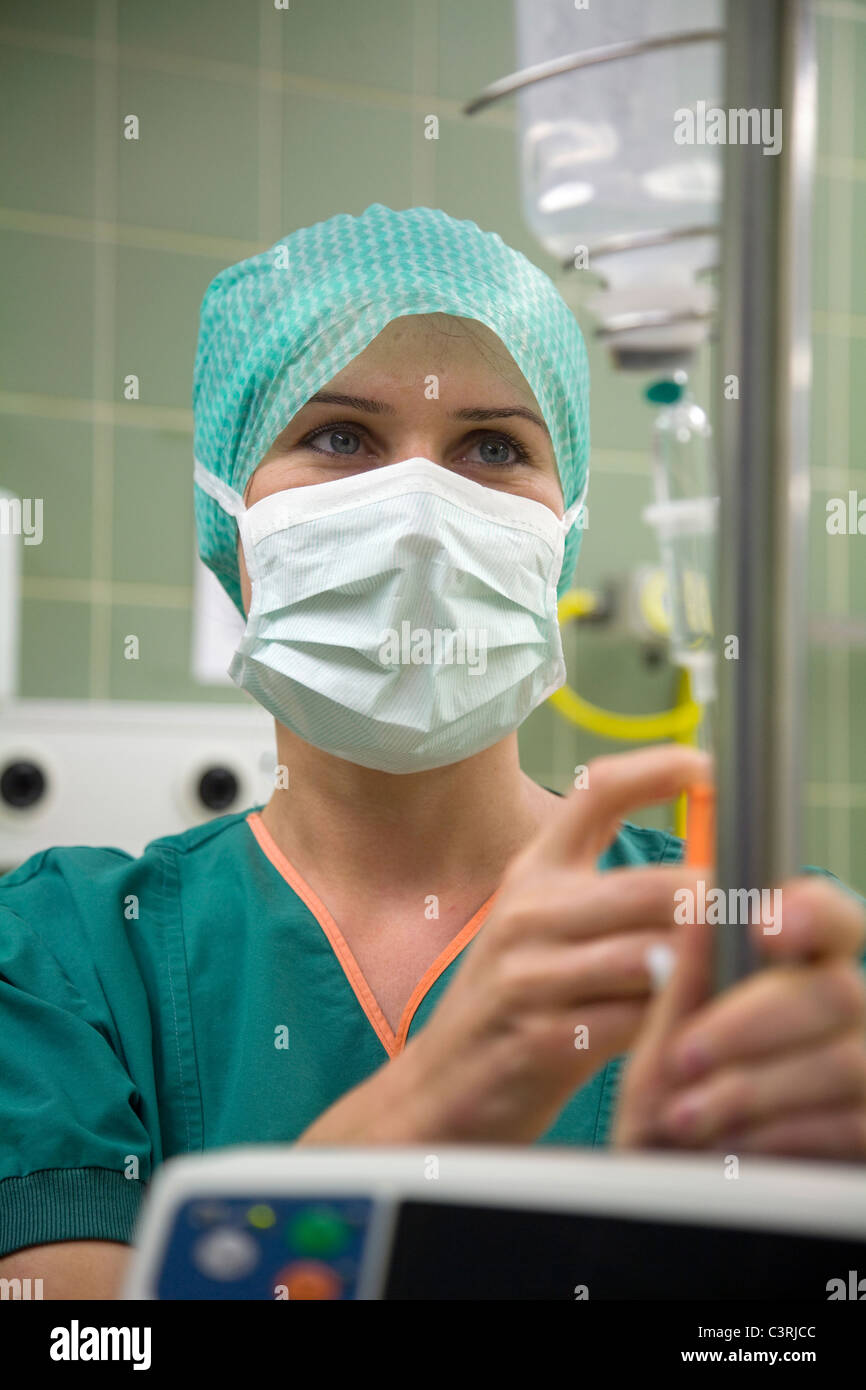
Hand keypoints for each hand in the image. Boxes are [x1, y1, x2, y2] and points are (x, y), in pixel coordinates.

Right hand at [400, 743, 713, 1142]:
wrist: (442, 1086)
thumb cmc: (513, 1002)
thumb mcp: (542, 926)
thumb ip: (606, 896)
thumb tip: (706, 877)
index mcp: (534, 871)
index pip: (596, 790)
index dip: (660, 770)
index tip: (708, 769)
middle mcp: (529, 911)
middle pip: (650, 887)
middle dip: (714, 906)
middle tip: (757, 919)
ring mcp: (530, 974)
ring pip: (652, 958)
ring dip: (700, 973)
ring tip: (727, 981)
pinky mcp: (543, 1037)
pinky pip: (635, 1022)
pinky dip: (671, 1026)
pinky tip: (684, 1031)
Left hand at [613, 874, 865, 1159]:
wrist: (678, 1209)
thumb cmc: (671, 1121)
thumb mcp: (662, 1055)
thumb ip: (686, 985)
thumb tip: (699, 905)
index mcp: (797, 975)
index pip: (829, 919)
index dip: (808, 912)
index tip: (762, 928)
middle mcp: (849, 1017)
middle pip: (836, 990)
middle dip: (750, 1025)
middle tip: (684, 1058)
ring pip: (844, 1060)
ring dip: (754, 1090)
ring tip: (686, 1119)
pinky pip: (852, 1123)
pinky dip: (781, 1135)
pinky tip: (732, 1150)